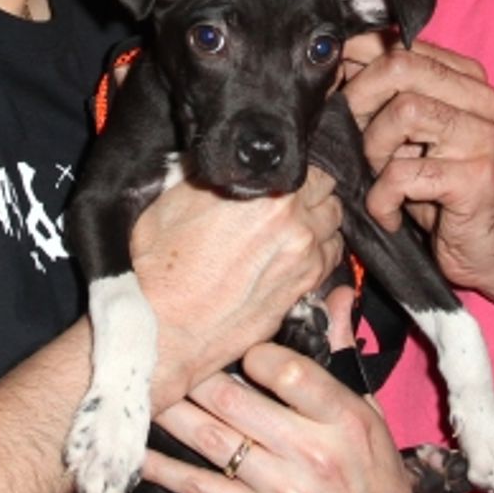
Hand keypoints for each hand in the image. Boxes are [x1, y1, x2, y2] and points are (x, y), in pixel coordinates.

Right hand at [133, 167, 343, 410]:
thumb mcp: (173, 200)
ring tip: (292, 232)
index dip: (293, 175)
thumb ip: (210, 174)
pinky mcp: (302, 293)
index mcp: (269, 194)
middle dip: (311, 198)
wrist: (163, 328)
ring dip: (318, 228)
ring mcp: (304, 262)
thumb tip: (224, 163)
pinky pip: (328, 264)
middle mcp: (296, 226)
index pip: (312, 170)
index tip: (278, 182)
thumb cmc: (160, 267)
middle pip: (328, 198)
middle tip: (287, 205)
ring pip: (333, 231)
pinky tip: (293, 258)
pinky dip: (318, 257)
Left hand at [142, 337, 419, 492]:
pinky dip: (163, 467)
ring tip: (142, 384)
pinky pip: (200, 487)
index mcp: (345, 419)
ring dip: (170, 410)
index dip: (254, 351)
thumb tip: (334, 293)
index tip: (239, 340)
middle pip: (236, 401)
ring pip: (211, 438)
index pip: (288, 371)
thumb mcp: (369, 412)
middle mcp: (313, 454)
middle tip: (167, 348)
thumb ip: (342, 351)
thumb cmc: (372, 474)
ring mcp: (281, 490)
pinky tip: (135, 448)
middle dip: (196, 372)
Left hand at [341, 35, 493, 299]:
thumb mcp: (412, 136)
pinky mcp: (476, 178)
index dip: (356, 62)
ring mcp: (482, 137)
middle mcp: (480, 99)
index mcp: (465, 79)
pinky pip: (404, 174)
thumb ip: (386, 98)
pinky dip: (382, 199)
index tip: (333, 88)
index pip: (401, 45)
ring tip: (379, 178)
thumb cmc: (443, 190)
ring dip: (374, 151)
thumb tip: (335, 62)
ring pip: (402, 112)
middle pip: (399, 67)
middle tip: (351, 138)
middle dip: (358, 100)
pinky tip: (389, 214)